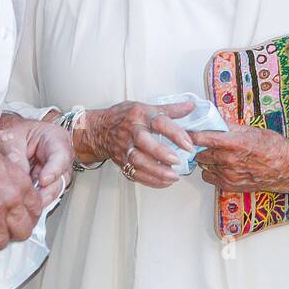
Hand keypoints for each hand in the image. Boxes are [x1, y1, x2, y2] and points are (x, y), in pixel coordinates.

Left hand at [0, 113, 72, 204]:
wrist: (11, 135)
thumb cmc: (16, 132)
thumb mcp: (11, 139)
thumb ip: (15, 156)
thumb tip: (19, 177)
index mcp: (56, 138)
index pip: (61, 156)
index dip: (54, 170)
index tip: (43, 180)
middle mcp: (60, 156)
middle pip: (62, 177)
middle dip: (48, 190)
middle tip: (34, 199)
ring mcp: (56, 170)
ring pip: (55, 188)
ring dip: (42, 196)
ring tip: (28, 200)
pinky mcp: (47, 182)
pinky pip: (45, 193)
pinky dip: (36, 198)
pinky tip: (27, 199)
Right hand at [0, 133, 42, 252]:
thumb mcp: (1, 162)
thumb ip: (11, 182)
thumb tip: (12, 195)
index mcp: (20, 184)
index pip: (35, 211)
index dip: (27, 217)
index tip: (20, 219)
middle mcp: (11, 202)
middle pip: (23, 231)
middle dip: (13, 232)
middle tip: (3, 229)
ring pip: (1, 242)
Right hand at [81, 99, 195, 188]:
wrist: (98, 129)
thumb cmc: (123, 117)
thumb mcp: (146, 107)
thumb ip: (170, 110)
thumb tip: (190, 107)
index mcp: (140, 115)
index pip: (159, 122)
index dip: (175, 133)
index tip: (188, 144)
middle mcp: (131, 131)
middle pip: (144, 142)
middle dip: (161, 153)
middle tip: (176, 160)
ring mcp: (124, 147)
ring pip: (138, 161)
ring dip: (156, 171)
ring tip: (172, 176)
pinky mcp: (121, 161)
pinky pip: (135, 173)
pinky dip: (150, 180)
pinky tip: (163, 182)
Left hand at [191, 126, 288, 192]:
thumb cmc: (275, 148)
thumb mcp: (252, 130)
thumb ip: (230, 127)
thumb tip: (214, 121)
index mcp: (235, 143)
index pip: (202, 138)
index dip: (191, 134)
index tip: (186, 130)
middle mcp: (229, 161)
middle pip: (199, 153)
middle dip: (198, 146)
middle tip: (200, 141)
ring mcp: (229, 175)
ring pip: (204, 165)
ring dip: (205, 159)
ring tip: (213, 152)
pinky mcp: (230, 186)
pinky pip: (209, 177)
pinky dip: (210, 170)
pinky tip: (219, 165)